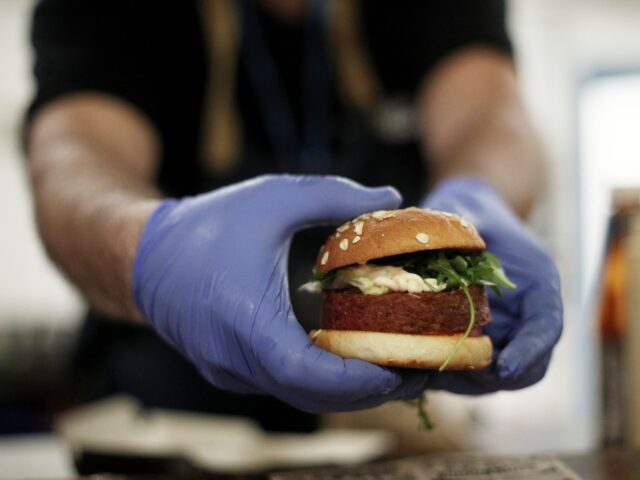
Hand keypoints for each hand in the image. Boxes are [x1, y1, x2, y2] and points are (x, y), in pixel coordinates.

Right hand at [133, 175, 426, 411]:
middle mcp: (236, 359)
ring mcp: (230, 372)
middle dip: (368, 390)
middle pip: (312, 396)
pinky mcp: (229, 372)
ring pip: (299, 396)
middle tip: (417, 370)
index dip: (359, 380)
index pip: (308, 374)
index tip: (402, 367)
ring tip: (393, 367)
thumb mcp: (273, 199)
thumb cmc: (208, 226)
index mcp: (245, 321)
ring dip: (347, 390)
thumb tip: (393, 197)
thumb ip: (335, 197)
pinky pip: (283, 386)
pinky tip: (348, 360)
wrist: (145, 256)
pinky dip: (321, 381)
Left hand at [419, 177, 562, 392]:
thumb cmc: (470, 213)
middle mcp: (524, 318)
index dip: (529, 352)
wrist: (462, 222)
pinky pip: (466, 374)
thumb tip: (448, 226)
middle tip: (451, 374)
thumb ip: (466, 222)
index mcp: (537, 286)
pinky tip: (413, 368)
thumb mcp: (470, 211)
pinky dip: (444, 376)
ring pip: (494, 379)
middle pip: (525, 368)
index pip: (546, 327)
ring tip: (428, 374)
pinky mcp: (475, 345)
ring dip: (463, 382)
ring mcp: (502, 336)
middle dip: (492, 377)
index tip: (504, 367)